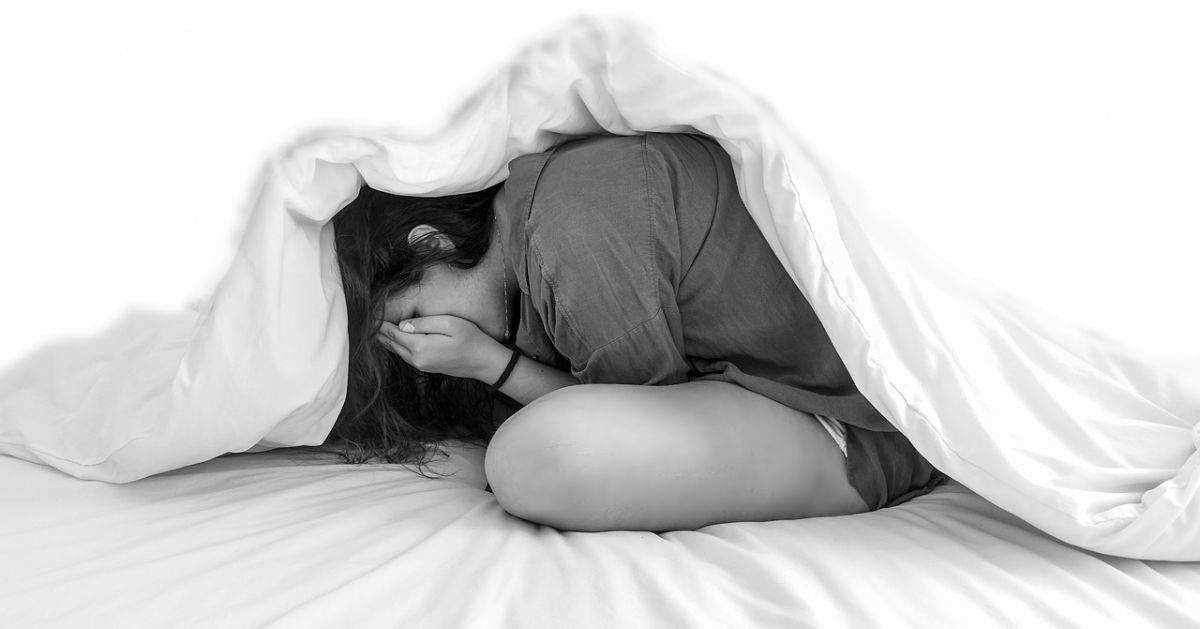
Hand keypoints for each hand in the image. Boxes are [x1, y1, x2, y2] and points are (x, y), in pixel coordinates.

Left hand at [376, 315, 507, 380]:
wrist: (484, 362)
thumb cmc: (471, 339)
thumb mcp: (450, 323)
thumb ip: (424, 323)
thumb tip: (402, 324)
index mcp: (420, 346)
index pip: (392, 332)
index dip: (379, 322)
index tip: (368, 313)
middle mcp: (417, 359)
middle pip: (390, 343)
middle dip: (378, 331)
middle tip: (365, 319)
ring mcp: (421, 365)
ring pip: (396, 350)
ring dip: (385, 339)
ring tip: (374, 327)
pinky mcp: (426, 367)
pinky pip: (404, 355)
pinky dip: (395, 345)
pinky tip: (392, 338)